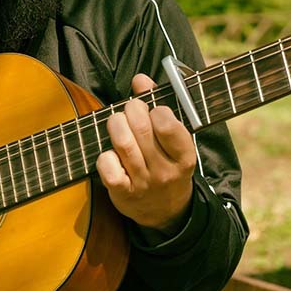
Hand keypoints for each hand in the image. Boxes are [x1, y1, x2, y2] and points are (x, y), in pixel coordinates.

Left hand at [97, 74, 196, 234]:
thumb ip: (158, 104)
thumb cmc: (168, 164)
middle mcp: (166, 171)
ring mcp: (144, 183)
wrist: (166, 211)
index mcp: (185, 156)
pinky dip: (105, 155)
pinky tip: (111, 153)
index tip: (153, 109)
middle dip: (131, 110)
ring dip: (116, 125)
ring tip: (117, 122)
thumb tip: (140, 79)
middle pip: (141, 129)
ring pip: (123, 144)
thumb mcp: (174, 139)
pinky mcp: (123, 193)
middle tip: (130, 110)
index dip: (156, 109)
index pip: (168, 124)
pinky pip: (108, 166)